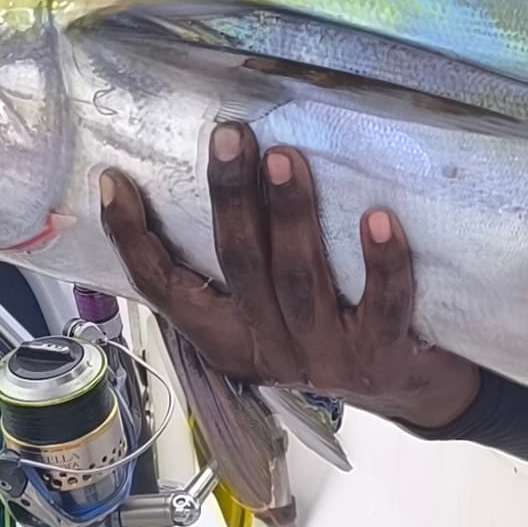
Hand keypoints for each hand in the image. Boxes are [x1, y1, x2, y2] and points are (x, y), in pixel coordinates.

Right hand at [99, 124, 484, 432]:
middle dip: (231, 199)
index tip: (114, 181)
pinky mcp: (384, 357)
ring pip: (299, 281)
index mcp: (227, 337)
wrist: (412, 390)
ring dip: (292, 216)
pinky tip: (378, 218)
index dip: (133, 239)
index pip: (166, 289)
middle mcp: (269, 350)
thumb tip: (211, 170)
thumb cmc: (331, 324)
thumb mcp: (271, 306)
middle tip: (230, 136)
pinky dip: (382, 263)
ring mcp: (326, 358)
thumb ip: (243, 260)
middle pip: (239, 267)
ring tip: (286, 157)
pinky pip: (383, 306)